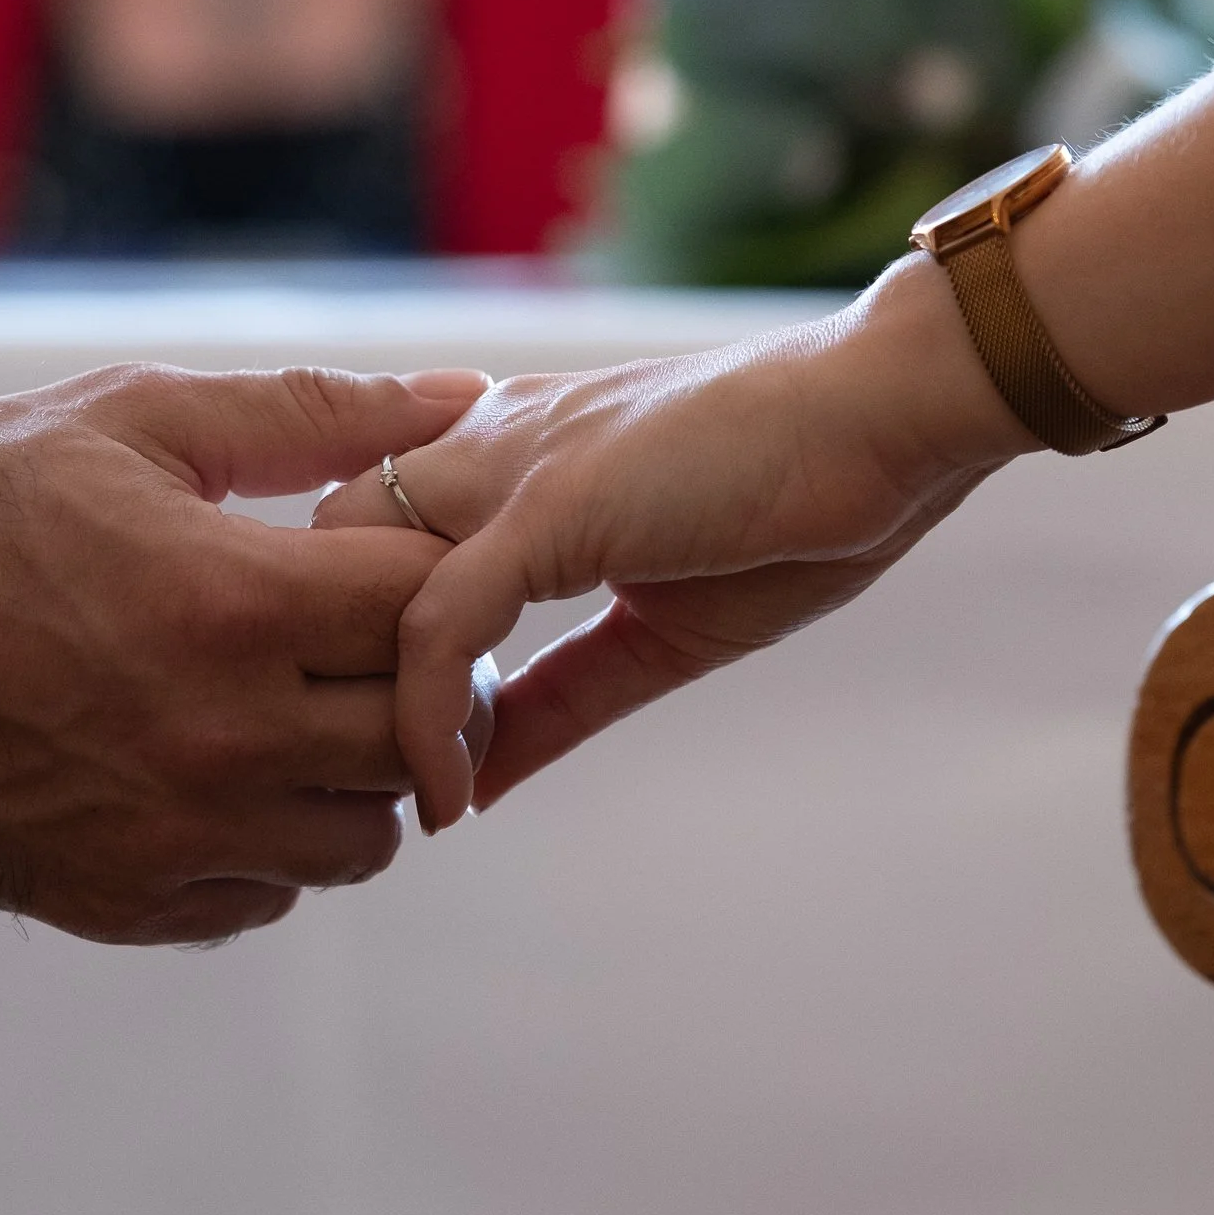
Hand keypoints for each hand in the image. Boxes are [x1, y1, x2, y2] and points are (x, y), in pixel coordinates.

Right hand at [0, 361, 486, 942]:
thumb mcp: (125, 420)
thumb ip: (307, 413)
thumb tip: (462, 395)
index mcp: (233, 604)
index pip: (431, 609)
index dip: (433, 574)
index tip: (387, 555)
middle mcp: (221, 738)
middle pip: (420, 737)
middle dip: (412, 679)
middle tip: (353, 635)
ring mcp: (172, 835)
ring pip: (361, 838)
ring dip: (351, 773)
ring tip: (286, 706)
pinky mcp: (119, 900)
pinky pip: (265, 895)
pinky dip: (269, 843)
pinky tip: (214, 772)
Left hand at [315, 257, 1023, 821]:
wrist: (894, 416)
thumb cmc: (801, 507)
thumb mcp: (656, 631)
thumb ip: (556, 699)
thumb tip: (476, 782)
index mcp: (507, 454)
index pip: (360, 532)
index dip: (348, 638)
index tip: (387, 749)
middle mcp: (484, 446)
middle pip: (319, 548)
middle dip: (321, 663)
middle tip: (368, 779)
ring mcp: (507, 469)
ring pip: (349, 578)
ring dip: (356, 699)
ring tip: (403, 797)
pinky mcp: (545, 508)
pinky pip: (436, 623)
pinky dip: (424, 718)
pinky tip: (447, 794)